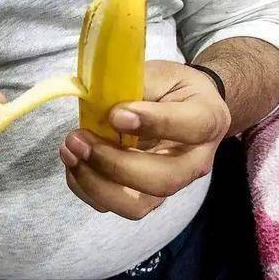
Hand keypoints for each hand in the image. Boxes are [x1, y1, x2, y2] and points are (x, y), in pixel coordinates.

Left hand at [59, 60, 230, 219]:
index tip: (115, 114)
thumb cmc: (171, 88)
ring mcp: (171, 183)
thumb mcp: (160, 73)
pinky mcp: (146, 195)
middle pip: (163, 180)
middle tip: (80, 139)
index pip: (190, 127)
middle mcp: (195, 160)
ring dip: (96, 183)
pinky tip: (74, 162)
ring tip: (70, 151)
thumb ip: (135, 85)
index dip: (151, 123)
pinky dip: (87, 189)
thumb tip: (98, 103)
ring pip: (138, 204)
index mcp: (208, 119)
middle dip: (114, 164)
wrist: (186, 107)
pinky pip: (115, 206)